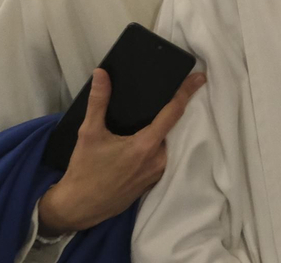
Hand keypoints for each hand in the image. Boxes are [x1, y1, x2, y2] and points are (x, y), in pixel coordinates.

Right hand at [37, 68, 205, 235]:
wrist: (79, 207)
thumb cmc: (84, 170)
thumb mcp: (89, 133)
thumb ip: (98, 102)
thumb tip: (101, 74)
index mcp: (146, 145)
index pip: (173, 113)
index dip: (186, 93)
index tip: (200, 78)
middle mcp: (158, 159)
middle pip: (171, 128)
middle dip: (169, 113)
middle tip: (166, 95)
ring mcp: (158, 173)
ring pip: (167, 144)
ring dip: (162, 132)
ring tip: (152, 117)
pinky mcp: (154, 182)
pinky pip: (162, 158)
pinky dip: (157, 147)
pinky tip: (146, 140)